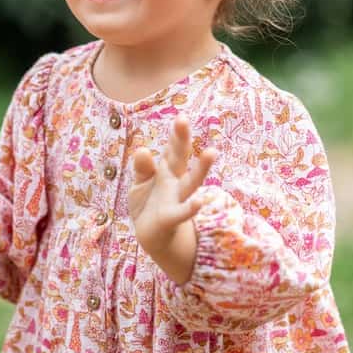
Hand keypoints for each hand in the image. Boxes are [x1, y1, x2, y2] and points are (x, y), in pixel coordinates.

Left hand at [129, 114, 216, 256]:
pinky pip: (181, 212)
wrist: (152, 236)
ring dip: (201, 168)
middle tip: (183, 119)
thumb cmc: (148, 205)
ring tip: (212, 152)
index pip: (172, 149)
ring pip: (191, 182)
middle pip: (180, 158)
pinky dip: (190, 208)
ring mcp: (176, 199)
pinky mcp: (171, 218)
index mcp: (166, 170)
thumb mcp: (140, 184)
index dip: (176, 135)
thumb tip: (142, 150)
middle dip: (181, 139)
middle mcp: (175, 181)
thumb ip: (142, 168)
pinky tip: (199, 202)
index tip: (181, 116)